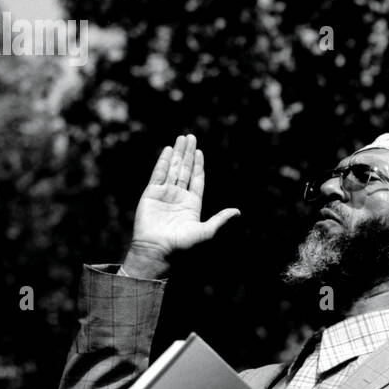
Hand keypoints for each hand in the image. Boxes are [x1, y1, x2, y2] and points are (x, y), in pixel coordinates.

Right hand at [126, 134, 239, 275]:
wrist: (158, 252)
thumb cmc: (183, 246)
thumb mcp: (207, 232)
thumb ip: (221, 220)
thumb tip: (238, 211)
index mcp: (192, 204)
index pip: (197, 179)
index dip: (199, 165)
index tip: (200, 151)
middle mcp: (178, 197)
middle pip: (185, 170)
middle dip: (188, 154)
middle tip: (191, 137)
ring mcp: (164, 194)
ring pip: (173, 169)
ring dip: (177, 153)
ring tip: (181, 138)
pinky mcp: (151, 194)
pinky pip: (158, 174)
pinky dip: (163, 161)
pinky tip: (168, 150)